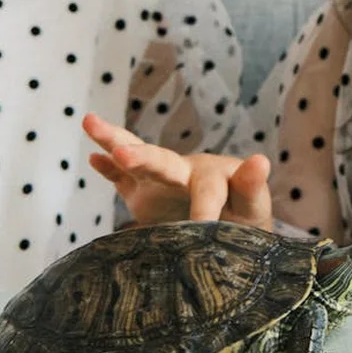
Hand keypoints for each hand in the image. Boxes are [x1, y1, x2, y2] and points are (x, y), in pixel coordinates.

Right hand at [82, 113, 272, 230]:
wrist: (229, 230)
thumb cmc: (246, 218)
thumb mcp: (254, 207)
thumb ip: (253, 187)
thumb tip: (260, 160)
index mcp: (213, 175)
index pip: (207, 190)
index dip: (204, 209)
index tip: (202, 227)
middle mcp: (183, 171)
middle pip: (161, 160)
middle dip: (141, 158)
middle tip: (123, 154)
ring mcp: (159, 181)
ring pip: (135, 159)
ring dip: (114, 142)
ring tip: (91, 122)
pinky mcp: (142, 193)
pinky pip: (121, 179)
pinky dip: (107, 168)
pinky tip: (93, 156)